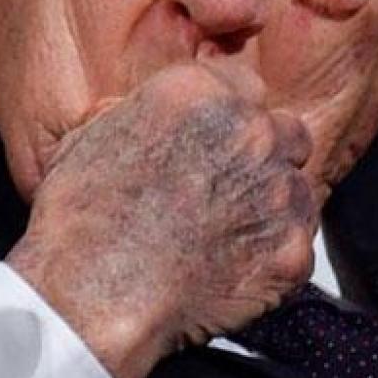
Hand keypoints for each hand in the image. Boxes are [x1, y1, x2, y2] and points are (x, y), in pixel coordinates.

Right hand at [5, 62, 317, 377]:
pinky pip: (297, 248)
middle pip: (285, 133)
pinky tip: (234, 274)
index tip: (215, 143)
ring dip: (271, 208)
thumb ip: (136, 113)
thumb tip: (139, 113)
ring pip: (297, 190)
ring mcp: (277, 191)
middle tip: (228, 191)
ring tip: (227, 239)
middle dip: (263, 157)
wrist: (92, 291)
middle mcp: (250, 132)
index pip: (246, 86)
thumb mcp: (88, 136)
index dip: (230, 117)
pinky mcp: (290, 250)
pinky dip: (273, 261)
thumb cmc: (79, 217)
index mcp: (200, 93)